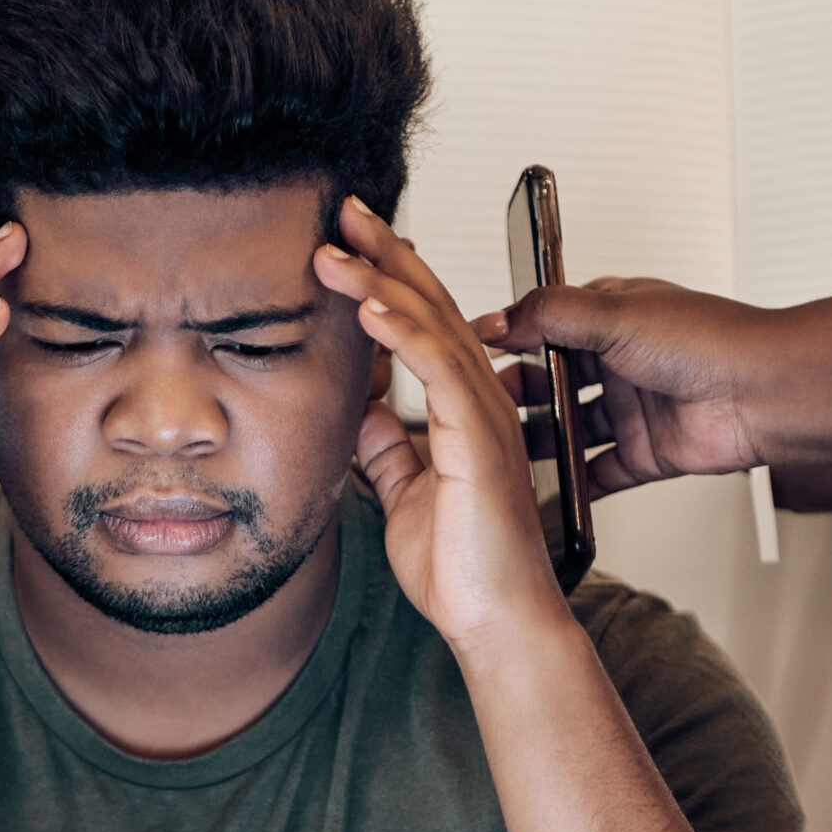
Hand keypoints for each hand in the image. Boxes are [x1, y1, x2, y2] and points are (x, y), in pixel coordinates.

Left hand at [314, 198, 559, 652]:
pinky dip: (403, 333)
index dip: (387, 273)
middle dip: (385, 251)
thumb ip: (385, 445)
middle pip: (431, 304)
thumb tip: (357, 407)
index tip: (345, 240)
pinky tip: (369, 306)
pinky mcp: (479, 441)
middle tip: (343, 209)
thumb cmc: (463, 567)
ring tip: (337, 246)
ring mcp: (484, 416)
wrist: (494, 621)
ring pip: (432, 325)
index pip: (424, 320)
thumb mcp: (403, 491)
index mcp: (463, 407)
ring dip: (382, 280)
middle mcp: (480, 399)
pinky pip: (440, 371)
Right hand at [475, 279, 773, 494]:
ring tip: (501, 447)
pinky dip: (575, 483)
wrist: (765, 394)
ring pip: (570, 429)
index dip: (511, 340)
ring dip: (539, 438)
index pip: (547, 326)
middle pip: (552, 380)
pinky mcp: (646, 453)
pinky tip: (547, 488)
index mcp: (613, 317)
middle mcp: (621, 362)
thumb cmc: (710, 342)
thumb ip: (549, 314)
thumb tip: (497, 319)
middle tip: (482, 405)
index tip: (474, 354)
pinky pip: (601, 473)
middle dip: (517, 392)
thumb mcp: (614, 312)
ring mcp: (633, 409)